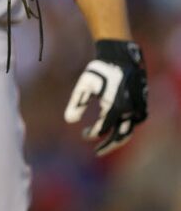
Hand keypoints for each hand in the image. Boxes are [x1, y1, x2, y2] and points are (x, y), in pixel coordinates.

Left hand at [64, 40, 147, 155]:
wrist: (122, 58)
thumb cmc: (100, 71)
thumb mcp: (84, 86)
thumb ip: (76, 104)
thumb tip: (69, 121)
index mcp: (115, 107)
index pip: (102, 129)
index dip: (92, 135)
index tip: (84, 135)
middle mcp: (130, 111)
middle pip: (120, 137)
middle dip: (108, 146)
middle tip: (97, 153)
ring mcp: (138, 109)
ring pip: (129, 131)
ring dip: (117, 139)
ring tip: (105, 143)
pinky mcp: (142, 105)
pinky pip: (134, 123)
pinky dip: (125, 128)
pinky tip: (115, 129)